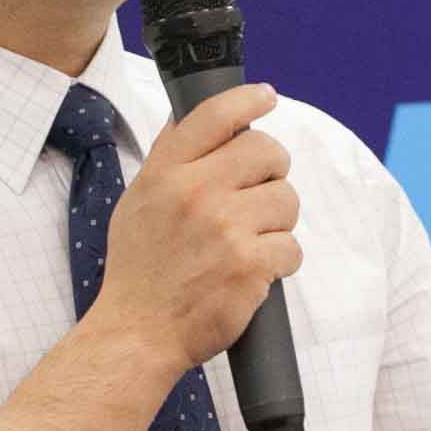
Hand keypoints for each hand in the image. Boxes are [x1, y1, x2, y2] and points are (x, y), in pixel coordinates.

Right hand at [90, 85, 299, 377]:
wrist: (138, 333)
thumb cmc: (139, 271)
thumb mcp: (138, 202)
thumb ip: (168, 160)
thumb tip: (195, 119)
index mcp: (166, 173)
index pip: (215, 115)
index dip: (248, 99)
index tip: (266, 97)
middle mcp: (195, 192)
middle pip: (267, 152)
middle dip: (273, 171)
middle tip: (260, 194)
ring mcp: (225, 227)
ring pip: (286, 199)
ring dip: (278, 221)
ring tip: (251, 241)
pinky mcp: (249, 264)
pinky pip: (292, 247)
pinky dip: (280, 262)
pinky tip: (254, 272)